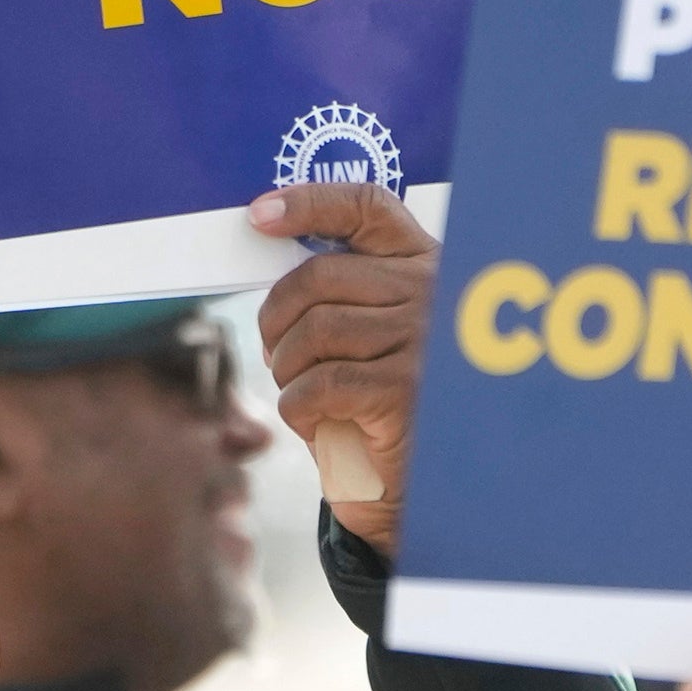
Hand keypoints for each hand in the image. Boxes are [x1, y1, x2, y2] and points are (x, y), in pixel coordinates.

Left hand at [251, 181, 428, 544]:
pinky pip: (318, 384)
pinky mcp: (405, 391)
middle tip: (273, 354)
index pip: (367, 207)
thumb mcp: (370, 338)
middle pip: (318, 278)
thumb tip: (269, 251)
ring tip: (301, 392)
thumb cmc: (382, 407)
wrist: (417, 488)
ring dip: (285, 370)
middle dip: (275, 319)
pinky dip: (298, 407)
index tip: (259, 215)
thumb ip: (342, 294)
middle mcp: (432, 293)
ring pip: (312, 332)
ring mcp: (423, 340)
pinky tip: (314, 422)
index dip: (308, 202)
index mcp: (425, 266)